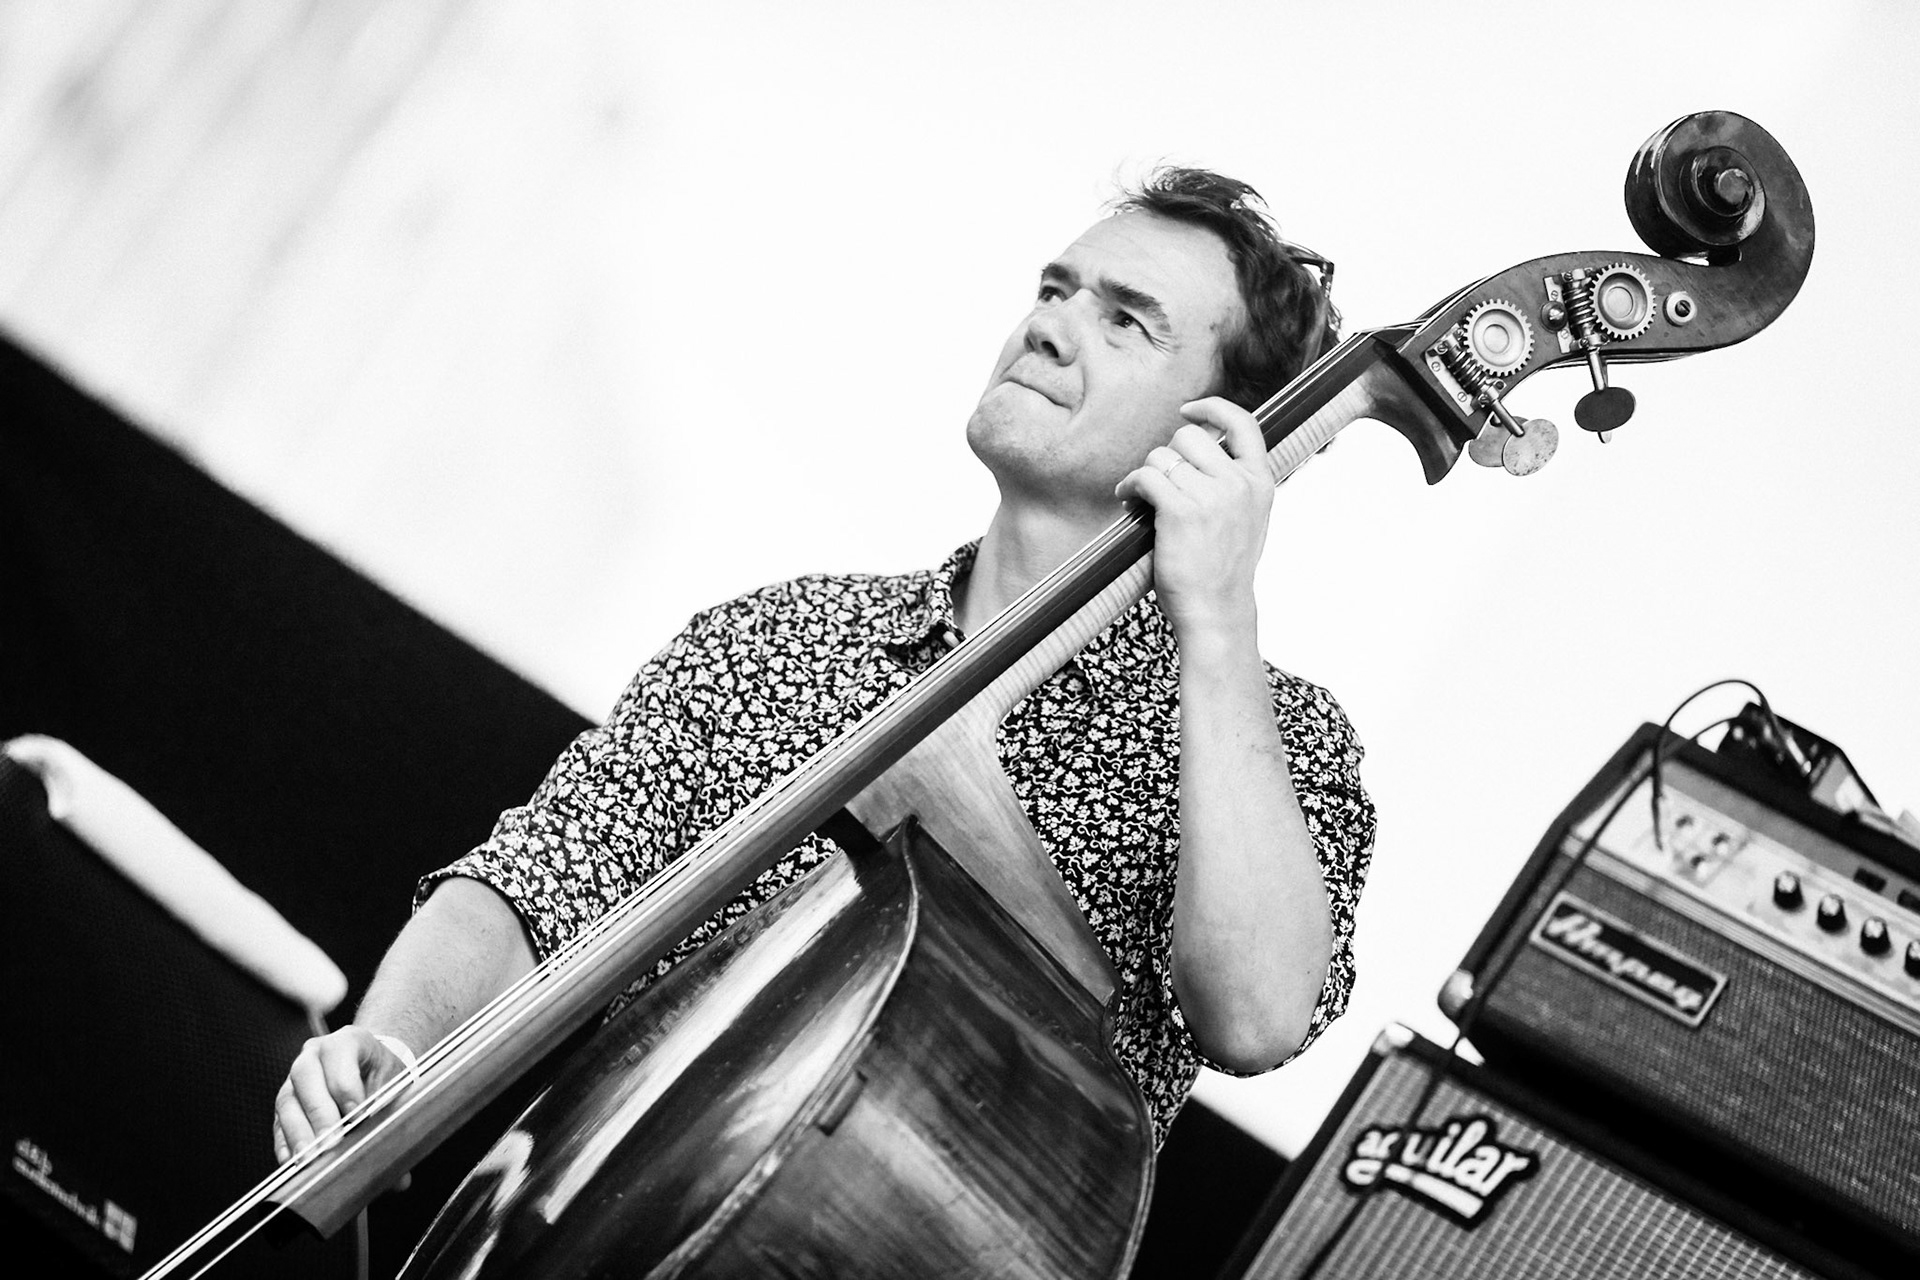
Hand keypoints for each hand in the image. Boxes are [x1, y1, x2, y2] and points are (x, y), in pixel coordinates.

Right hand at [272, 1025, 411, 1163]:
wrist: (373, 1071)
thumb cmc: (385, 1077)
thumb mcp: (397, 1086)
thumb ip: (397, 1120)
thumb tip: (400, 1179)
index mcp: (348, 1040)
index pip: (340, 1055)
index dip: (347, 1086)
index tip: (358, 1115)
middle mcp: (315, 1054)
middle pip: (306, 1077)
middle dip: (320, 1113)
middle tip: (332, 1143)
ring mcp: (295, 1079)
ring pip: (288, 1102)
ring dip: (299, 1133)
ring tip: (311, 1159)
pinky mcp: (286, 1105)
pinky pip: (279, 1124)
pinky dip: (285, 1144)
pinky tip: (293, 1162)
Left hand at [1114, 397, 1272, 639]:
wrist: (1217, 612)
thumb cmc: (1223, 571)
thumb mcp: (1247, 520)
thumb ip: (1233, 484)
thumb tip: (1198, 448)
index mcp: (1261, 482)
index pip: (1243, 423)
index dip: (1212, 408)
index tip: (1188, 410)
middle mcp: (1239, 483)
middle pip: (1189, 436)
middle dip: (1167, 455)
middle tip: (1158, 481)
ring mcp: (1212, 495)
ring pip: (1162, 456)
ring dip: (1145, 474)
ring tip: (1140, 498)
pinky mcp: (1181, 510)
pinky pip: (1145, 476)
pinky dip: (1129, 486)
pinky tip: (1127, 500)